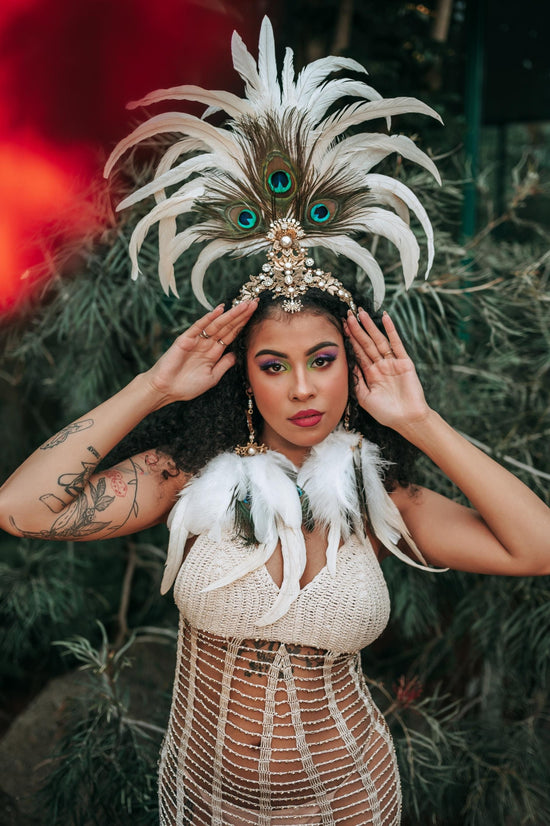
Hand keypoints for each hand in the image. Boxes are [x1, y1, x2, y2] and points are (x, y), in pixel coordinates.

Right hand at [143, 300, 257, 406]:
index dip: (243, 324)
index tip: (255, 313)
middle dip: (241, 315)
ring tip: (243, 304)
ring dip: (230, 314)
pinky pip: (198, 327)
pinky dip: (208, 318)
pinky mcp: (185, 340)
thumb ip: (224, 365)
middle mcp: (207, 344)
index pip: (232, 334)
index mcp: (214, 352)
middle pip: (227, 326)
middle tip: (255, 302)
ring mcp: (196, 340)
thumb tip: (237, 355)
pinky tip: (219, 310)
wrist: (166, 390)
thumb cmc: (187, 386)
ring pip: (217, 324)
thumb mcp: (212, 378)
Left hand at [345, 309, 430, 431]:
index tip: (341, 327)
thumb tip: (346, 364)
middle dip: (357, 329)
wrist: (407, 419)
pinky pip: (396, 344)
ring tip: (361, 313)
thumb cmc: (386, 412)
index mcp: (370, 374)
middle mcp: (380, 366)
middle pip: (366, 343)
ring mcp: (392, 363)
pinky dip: (391, 330)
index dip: (350, 340)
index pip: (358, 352)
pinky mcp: (404, 362)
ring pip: (378, 341)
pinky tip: (385, 318)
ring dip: (370, 327)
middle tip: (348, 314)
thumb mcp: (364, 397)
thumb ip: (356, 380)